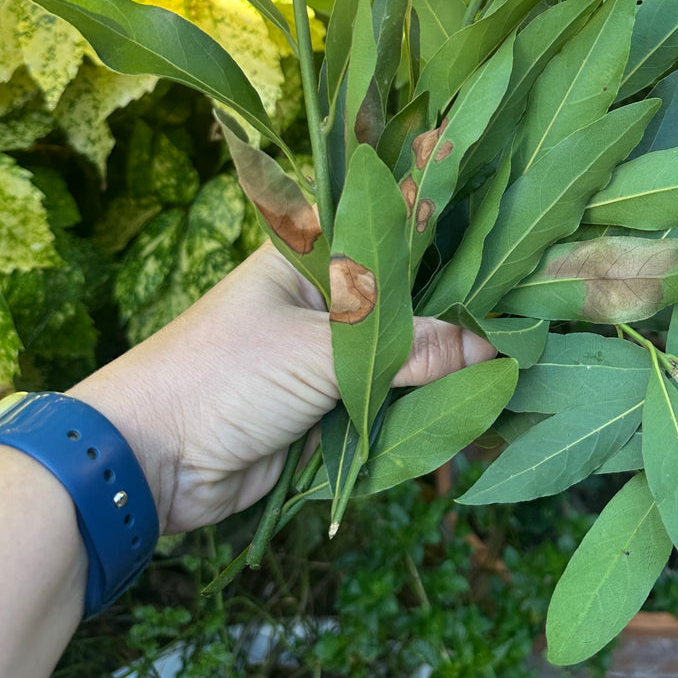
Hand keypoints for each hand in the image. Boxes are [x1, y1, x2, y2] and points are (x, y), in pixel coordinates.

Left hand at [68, 245, 494, 533]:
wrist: (148, 461)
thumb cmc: (222, 375)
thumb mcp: (319, 351)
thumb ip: (408, 349)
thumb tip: (489, 347)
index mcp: (313, 255)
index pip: (390, 222)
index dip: (443, 216)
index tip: (505, 220)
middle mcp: (326, 298)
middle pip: (410, 297)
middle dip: (461, 312)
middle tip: (528, 319)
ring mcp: (328, 355)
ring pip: (406, 356)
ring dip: (447, 372)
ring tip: (515, 375)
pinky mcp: (328, 410)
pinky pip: (389, 405)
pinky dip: (422, 415)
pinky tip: (471, 420)